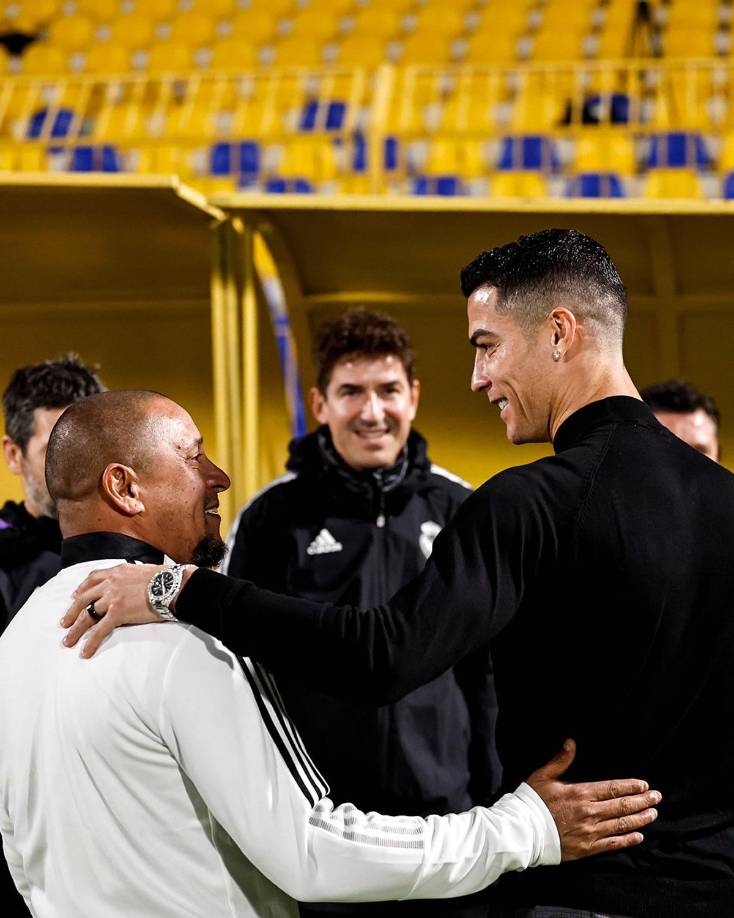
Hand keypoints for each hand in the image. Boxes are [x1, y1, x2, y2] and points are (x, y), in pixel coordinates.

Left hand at [60, 563, 193, 657]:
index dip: (82, 588)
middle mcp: (111, 583)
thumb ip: (133, 576)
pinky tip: (85, 651)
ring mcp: (113, 598)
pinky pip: (100, 629)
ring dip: (76, 629)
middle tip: (65, 622)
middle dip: (72, 611)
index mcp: (118, 571)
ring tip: (68, 641)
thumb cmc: (165, 579)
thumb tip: (136, 582)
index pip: (94, 577)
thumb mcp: (144, 571)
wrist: (173, 585)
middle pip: (84, 598)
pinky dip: (91, 641)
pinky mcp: (118, 612)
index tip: (75, 595)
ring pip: (87, 614)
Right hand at [527, 739, 660, 860]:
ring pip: (621, 825)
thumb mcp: (544, 775)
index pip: (612, 788)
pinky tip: (638, 836)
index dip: (630, 787)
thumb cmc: (533, 801)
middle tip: (656, 798)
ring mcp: (590, 832)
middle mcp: (589, 812)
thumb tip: (571, 742)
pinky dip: (627, 840)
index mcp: (580, 793)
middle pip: (621, 806)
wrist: (523, 831)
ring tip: (652, 814)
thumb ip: (561, 759)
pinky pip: (612, 844)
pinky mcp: (587, 848)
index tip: (644, 785)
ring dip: (639, 819)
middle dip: (642, 801)